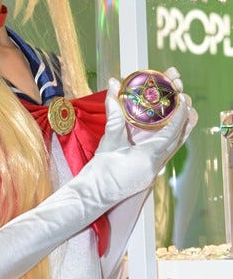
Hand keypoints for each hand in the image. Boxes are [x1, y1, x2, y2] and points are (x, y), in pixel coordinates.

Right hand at [72, 76, 195, 204]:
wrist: (94, 194)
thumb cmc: (101, 170)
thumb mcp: (109, 139)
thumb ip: (114, 112)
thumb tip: (113, 84)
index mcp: (149, 156)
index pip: (172, 133)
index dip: (179, 115)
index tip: (182, 100)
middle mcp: (156, 165)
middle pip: (177, 140)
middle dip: (183, 121)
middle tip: (185, 103)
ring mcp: (153, 172)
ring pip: (172, 148)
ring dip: (177, 131)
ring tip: (180, 114)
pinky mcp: (148, 174)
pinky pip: (164, 154)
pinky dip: (167, 140)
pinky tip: (163, 132)